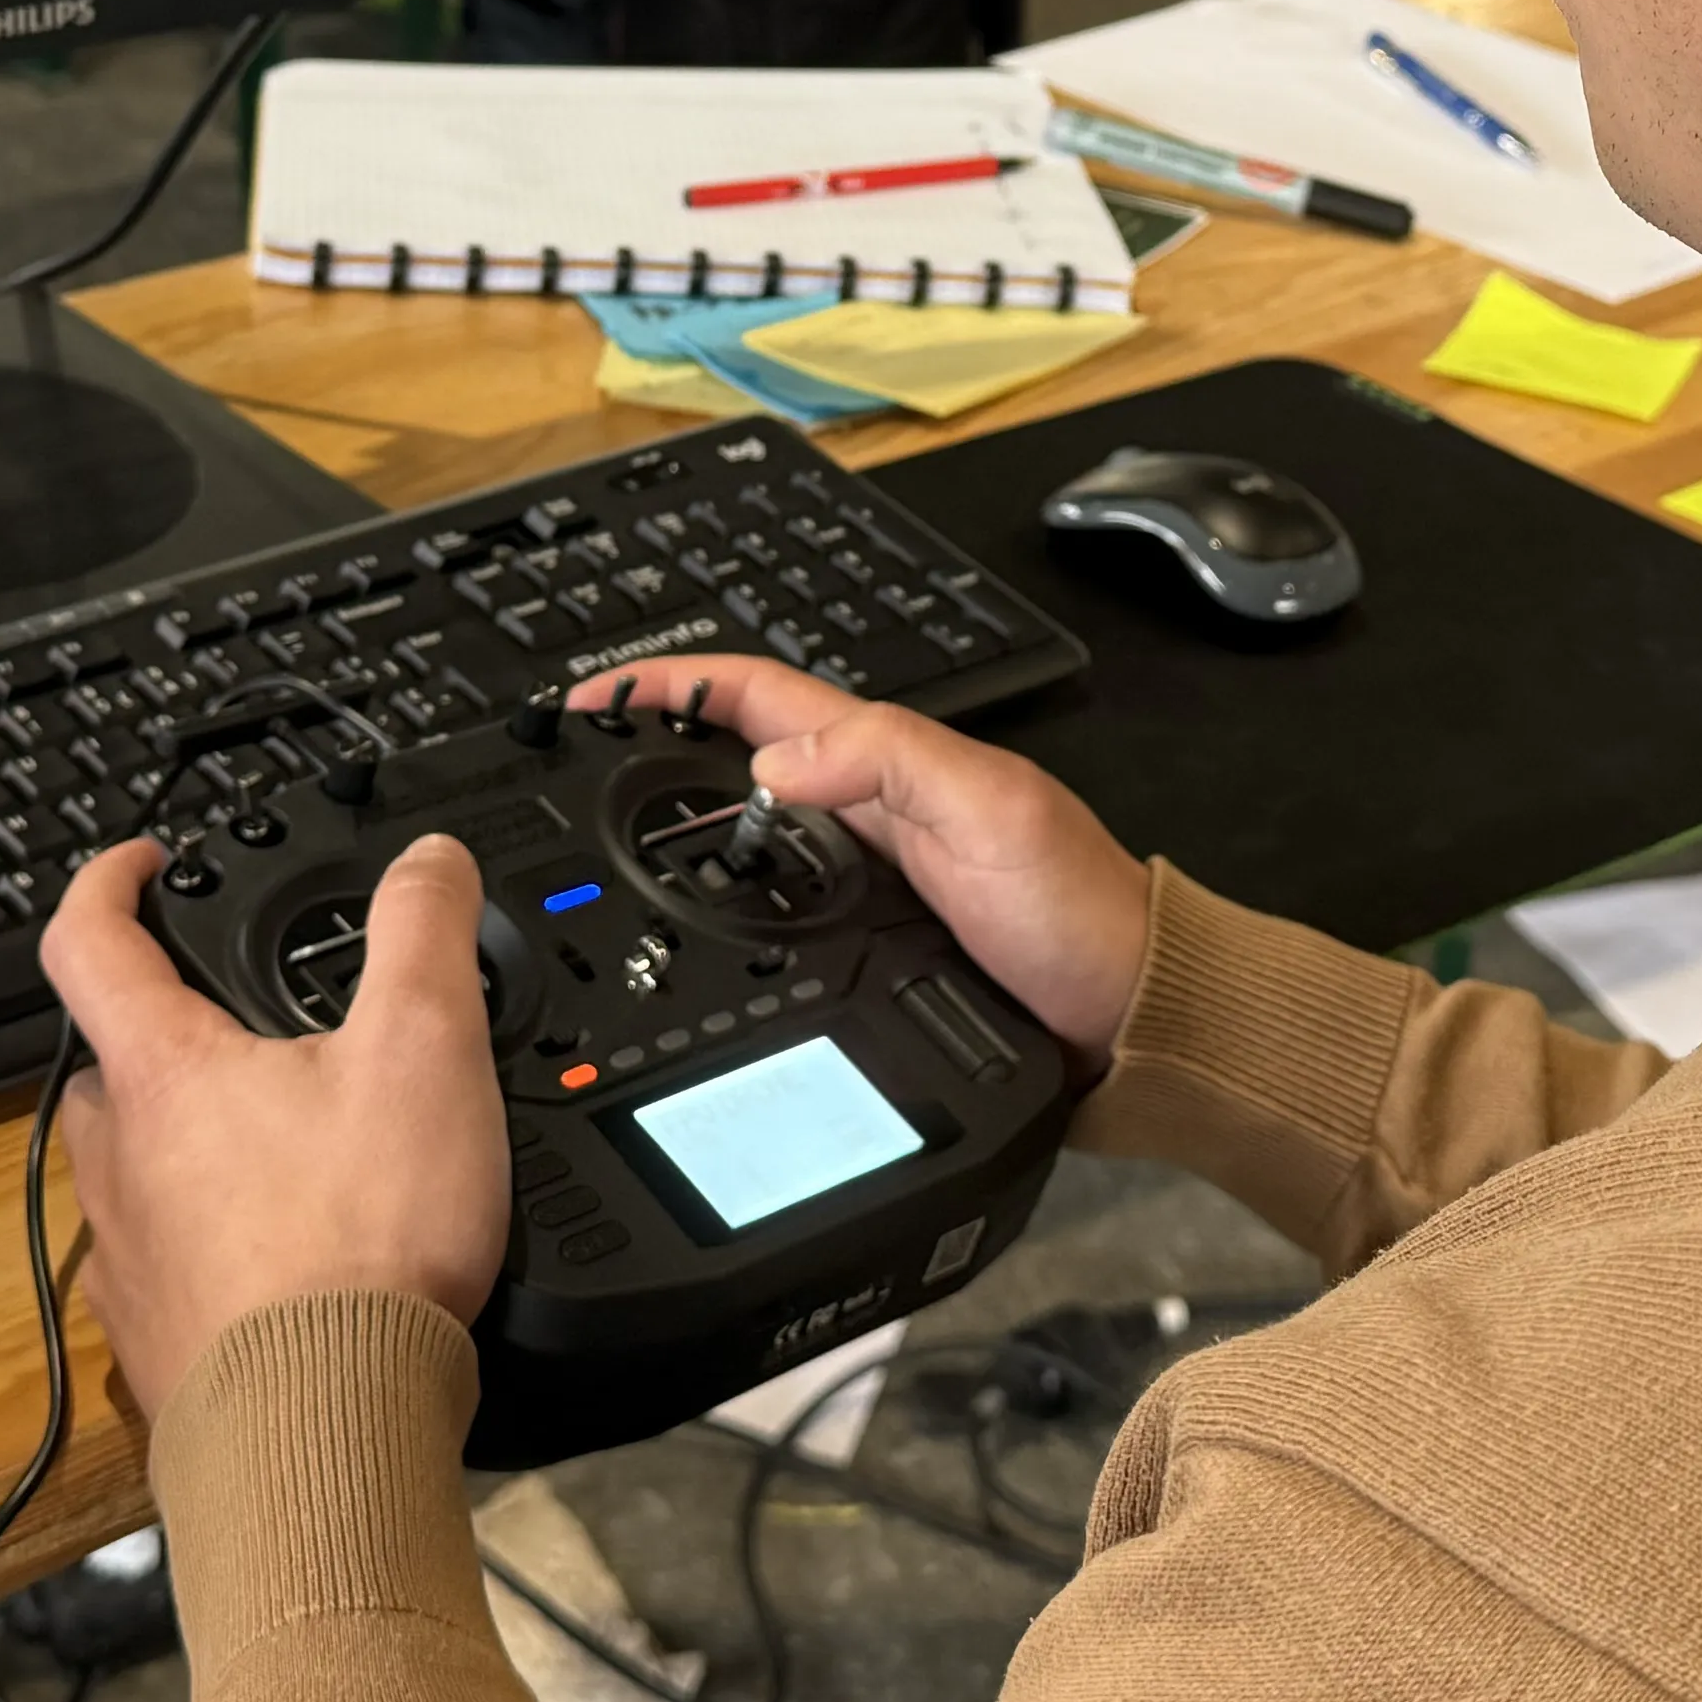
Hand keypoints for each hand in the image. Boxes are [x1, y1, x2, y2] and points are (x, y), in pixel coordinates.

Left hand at [38, 835, 511, 1417]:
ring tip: (285, 1148)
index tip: (144, 866)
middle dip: (162, 1031)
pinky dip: (214, 1246)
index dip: (109, 881)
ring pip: (134, 1170)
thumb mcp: (423, 1051)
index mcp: (162, 1072)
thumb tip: (428, 861)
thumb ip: (423, 936)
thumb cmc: (358, 1244)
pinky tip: (287, 1262)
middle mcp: (118, 1163)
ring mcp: (127, 1260)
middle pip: (109, 1064)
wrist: (324, 1432)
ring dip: (188, 1146)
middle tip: (242, 1026)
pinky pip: (167, 1268)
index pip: (87, 939)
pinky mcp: (157, 1344)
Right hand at [574, 657, 1152, 1069]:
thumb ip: (889, 764)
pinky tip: (686, 925)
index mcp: (887, 756)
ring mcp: (867, 872)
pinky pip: (772, 901)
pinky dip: (716, 898)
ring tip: (601, 830)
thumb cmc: (1080, 912)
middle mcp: (869, 805)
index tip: (597, 695)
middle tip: (575, 760)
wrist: (1126, 1019)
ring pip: (744, 829)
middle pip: (736, 752)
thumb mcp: (991, 813)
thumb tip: (772, 760)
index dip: (675, 682)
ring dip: (672, 819)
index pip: (757, 695)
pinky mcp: (870, 936)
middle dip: (652, 742)